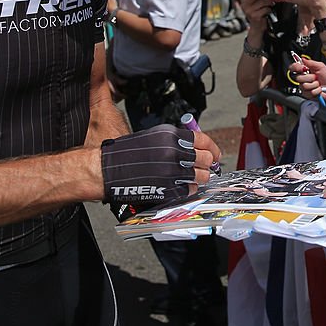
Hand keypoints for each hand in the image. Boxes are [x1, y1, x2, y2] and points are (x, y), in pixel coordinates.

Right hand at [101, 124, 219, 204]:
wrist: (109, 169)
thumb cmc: (127, 153)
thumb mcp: (154, 136)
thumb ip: (177, 140)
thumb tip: (196, 147)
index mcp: (172, 135)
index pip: (203, 140)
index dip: (213, 148)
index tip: (215, 154)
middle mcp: (175, 152)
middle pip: (206, 159)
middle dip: (207, 163)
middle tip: (204, 166)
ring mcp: (173, 172)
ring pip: (202, 176)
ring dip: (200, 177)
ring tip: (192, 176)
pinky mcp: (169, 189)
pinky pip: (191, 189)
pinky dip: (189, 188)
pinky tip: (181, 184)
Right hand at [240, 0, 274, 27]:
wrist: (257, 26)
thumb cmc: (257, 12)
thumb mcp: (256, 2)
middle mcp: (245, 4)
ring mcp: (249, 11)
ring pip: (262, 2)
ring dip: (269, 2)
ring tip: (271, 4)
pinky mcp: (254, 16)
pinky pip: (265, 9)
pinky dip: (269, 10)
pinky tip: (268, 11)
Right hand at [294, 56, 325, 97]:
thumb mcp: (321, 66)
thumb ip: (311, 62)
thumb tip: (303, 59)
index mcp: (304, 70)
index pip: (294, 67)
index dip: (296, 67)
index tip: (302, 68)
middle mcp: (302, 78)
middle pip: (298, 78)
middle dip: (310, 77)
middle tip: (315, 77)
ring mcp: (304, 86)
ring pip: (304, 86)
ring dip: (314, 84)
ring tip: (318, 83)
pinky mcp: (307, 94)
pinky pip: (309, 92)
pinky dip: (316, 90)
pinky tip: (318, 88)